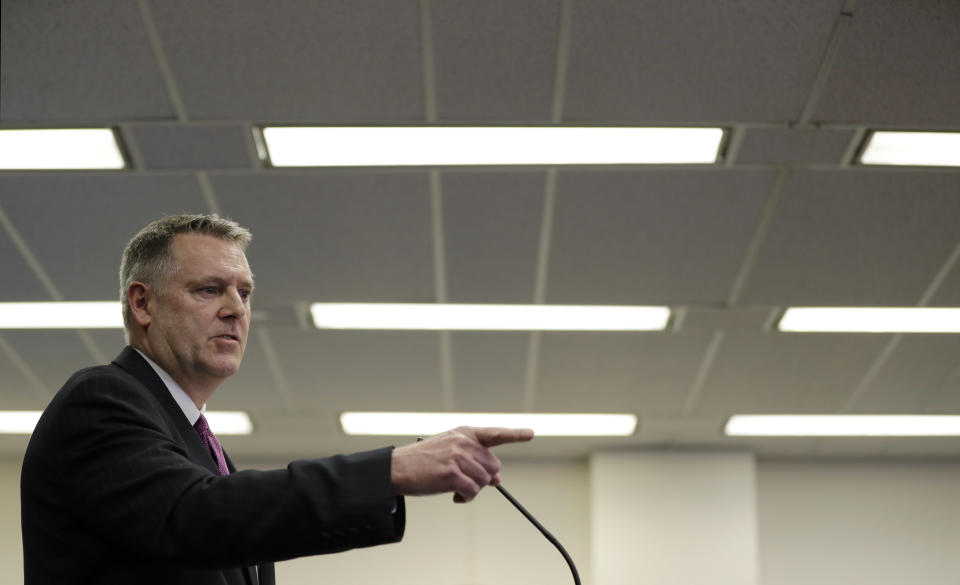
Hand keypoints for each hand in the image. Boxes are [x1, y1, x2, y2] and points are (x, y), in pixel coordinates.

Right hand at [390, 426, 533, 502]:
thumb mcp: (450, 453)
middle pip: (493, 466)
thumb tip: (497, 479)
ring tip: (456, 489)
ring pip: (484, 482)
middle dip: (483, 478)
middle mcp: (463, 442)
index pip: (495, 434)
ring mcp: (458, 457)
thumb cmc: (424, 461)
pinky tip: (455, 496)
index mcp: (464, 433)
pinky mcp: (451, 474)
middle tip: (466, 483)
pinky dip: (466, 497)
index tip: (531, 434)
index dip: (515, 435)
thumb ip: (474, 460)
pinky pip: (472, 492)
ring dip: (473, 490)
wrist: (397, 468)